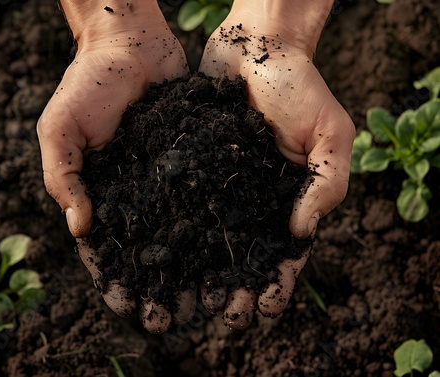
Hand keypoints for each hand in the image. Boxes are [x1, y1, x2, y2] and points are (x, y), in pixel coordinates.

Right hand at [37, 1, 188, 332]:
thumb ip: (65, 178)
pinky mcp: (194, 160)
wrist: (130, 43)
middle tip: (175, 316)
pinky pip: (204, 196)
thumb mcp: (60, 130)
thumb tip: (81, 229)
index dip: (114, 278)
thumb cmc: (87, 84)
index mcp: (100, 190)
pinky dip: (214, 225)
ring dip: (192, 265)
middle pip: (147, 247)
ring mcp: (166, 178)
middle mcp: (135, 191)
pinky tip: (229, 251)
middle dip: (159, 282)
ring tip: (208, 297)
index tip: (129, 307)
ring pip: (180, 230)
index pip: (105, 245)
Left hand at [198, 1, 355, 327]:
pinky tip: (158, 256)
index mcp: (288, 197)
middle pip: (242, 253)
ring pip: (208, 237)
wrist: (256, 47)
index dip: (276, 282)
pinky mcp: (192, 167)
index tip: (263, 310)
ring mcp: (220, 185)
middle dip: (234, 287)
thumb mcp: (330, 135)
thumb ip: (325, 185)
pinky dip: (171, 231)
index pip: (285, 252)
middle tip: (219, 316)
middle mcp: (252, 197)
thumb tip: (300, 233)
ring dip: (199, 271)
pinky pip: (180, 203)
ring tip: (184, 300)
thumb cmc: (299, 87)